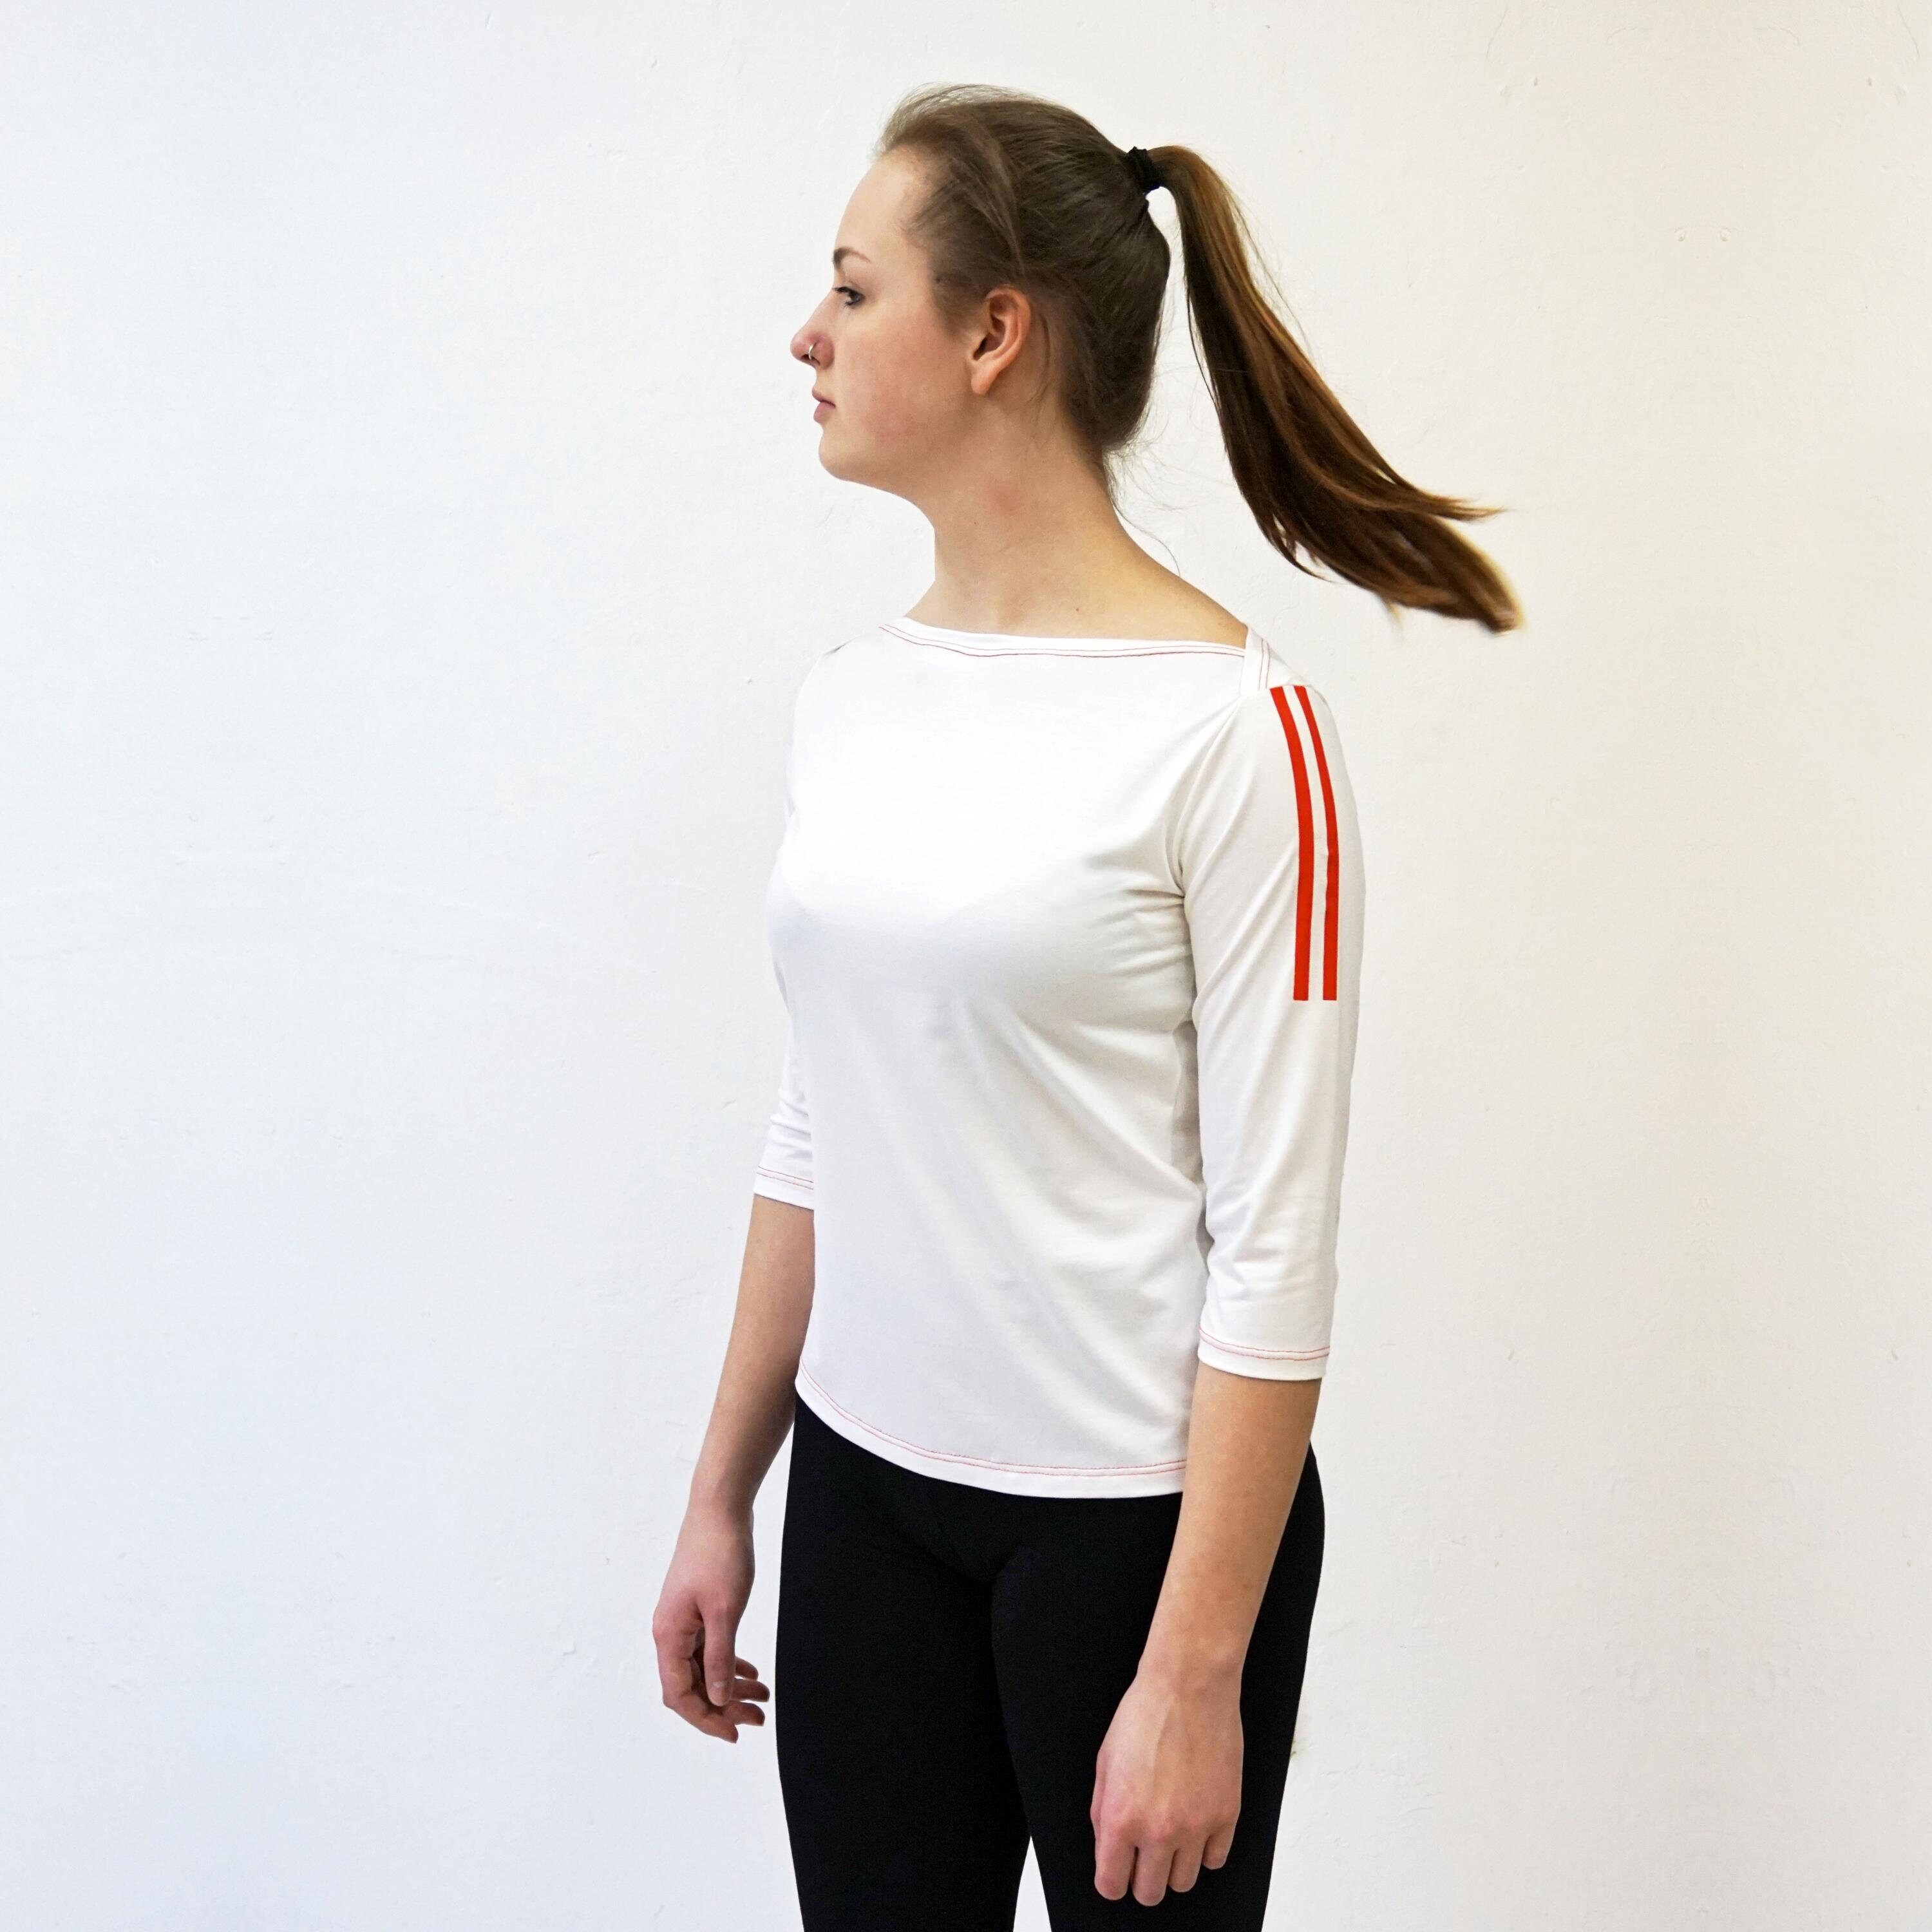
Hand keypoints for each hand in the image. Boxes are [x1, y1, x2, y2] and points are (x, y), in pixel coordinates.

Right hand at [652, 1500, 770, 1741]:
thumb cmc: (720, 1554)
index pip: (680, 1695)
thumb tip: (718, 1699)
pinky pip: (709, 1648)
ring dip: (730, 1687)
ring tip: (762, 1699)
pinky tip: (751, 1673)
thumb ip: (720, 1657)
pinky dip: (729, 1663)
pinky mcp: (696, 1608)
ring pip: (703, 1667)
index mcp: (670, 1635)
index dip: (706, 1719)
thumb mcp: (725, 1610)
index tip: (735, 1734)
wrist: (719, 1508)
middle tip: (758, 1719)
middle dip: (723, 1707)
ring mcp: (683, 1620)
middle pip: (692, 1685)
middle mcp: (670, 1632)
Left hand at [1090, 1664, 1242, 1904]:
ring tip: (1171, 1835)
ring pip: (1184, 1882)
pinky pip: (1215, 1860)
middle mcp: (1158, 1831)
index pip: (1112, 1886)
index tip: (1116, 1871)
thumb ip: (1102, 1813)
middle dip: (1141, 1878)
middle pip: (1149, 1893)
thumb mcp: (1105, 1762)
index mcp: (1121, 1818)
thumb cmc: (1144, 1715)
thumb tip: (1108, 1848)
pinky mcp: (1227, 1815)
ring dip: (1173, 1865)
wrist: (1189, 1686)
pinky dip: (1204, 1850)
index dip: (1112, 1879)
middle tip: (1142, 1853)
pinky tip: (1196, 1825)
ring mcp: (1196, 1826)